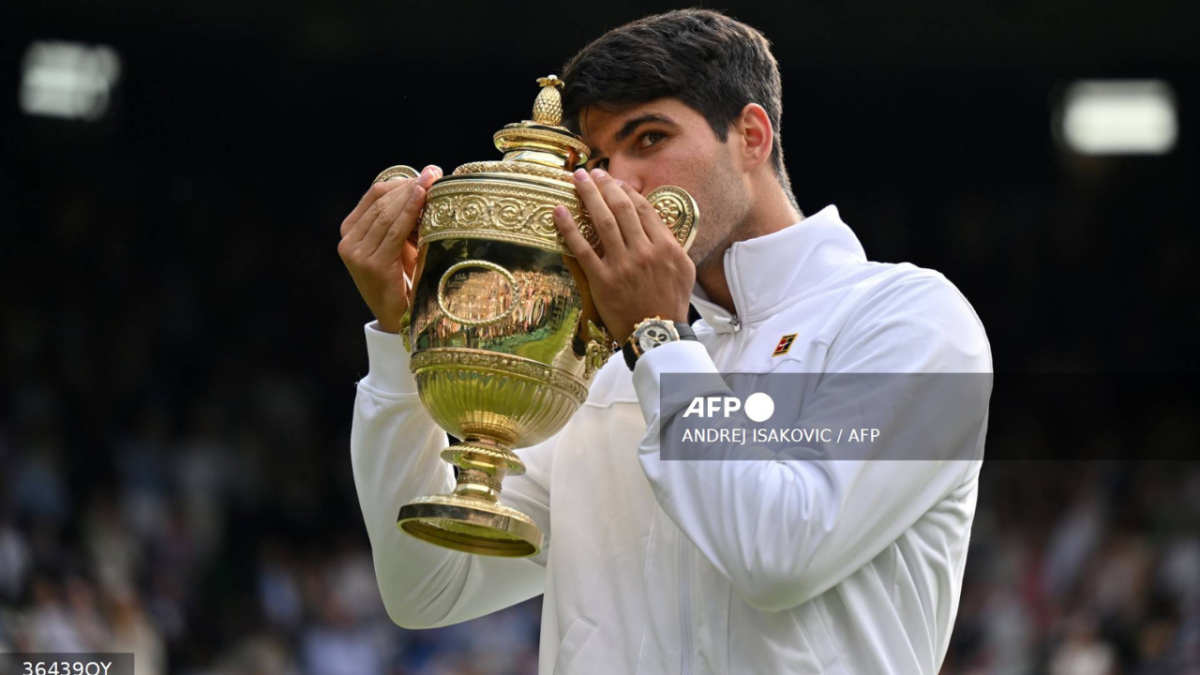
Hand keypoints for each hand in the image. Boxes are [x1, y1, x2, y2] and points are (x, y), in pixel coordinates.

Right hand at [338, 165, 441, 332]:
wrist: (398, 319)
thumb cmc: (403, 279)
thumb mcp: (398, 245)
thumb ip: (401, 219)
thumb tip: (426, 181)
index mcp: (350, 232)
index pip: (374, 196)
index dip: (401, 182)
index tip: (427, 173)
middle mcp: (348, 241)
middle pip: (381, 202)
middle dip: (410, 186)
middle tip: (435, 173)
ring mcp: (357, 254)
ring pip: (387, 214)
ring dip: (413, 195)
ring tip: (434, 182)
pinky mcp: (371, 264)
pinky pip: (395, 231)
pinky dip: (410, 212)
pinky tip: (424, 198)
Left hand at [553, 168, 694, 344]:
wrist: (656, 333)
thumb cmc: (671, 303)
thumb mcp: (684, 270)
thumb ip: (672, 243)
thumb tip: (658, 222)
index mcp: (665, 247)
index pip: (643, 209)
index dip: (626, 191)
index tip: (614, 181)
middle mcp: (644, 252)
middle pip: (621, 209)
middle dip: (604, 186)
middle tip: (592, 172)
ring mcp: (622, 265)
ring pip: (603, 222)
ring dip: (588, 197)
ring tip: (577, 180)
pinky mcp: (603, 280)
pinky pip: (582, 249)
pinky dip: (569, 228)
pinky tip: (559, 212)